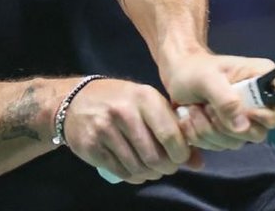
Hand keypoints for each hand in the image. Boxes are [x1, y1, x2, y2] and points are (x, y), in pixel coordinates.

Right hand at [61, 78, 202, 183]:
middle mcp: (124, 112)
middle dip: (165, 168)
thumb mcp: (148, 104)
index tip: (180, 158)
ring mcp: (105, 129)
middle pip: (155, 156)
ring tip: (151, 168)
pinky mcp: (91, 146)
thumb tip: (199, 163)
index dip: (180, 154)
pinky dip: (134, 176)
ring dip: (150, 174)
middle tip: (166, 166)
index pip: (170, 134)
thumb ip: (174, 129)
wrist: (76, 100)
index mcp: (144, 97)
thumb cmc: (121, 100)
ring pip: (138, 167)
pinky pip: (121, 172)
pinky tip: (136, 170)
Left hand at [160, 52, 274, 150]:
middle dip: (228, 126)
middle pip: (261, 131)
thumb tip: (243, 127)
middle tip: (208, 108)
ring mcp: (245, 118)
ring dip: (210, 131)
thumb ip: (226, 99)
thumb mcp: (207, 78)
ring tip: (194, 110)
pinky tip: (192, 119)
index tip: (244, 111)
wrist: (177, 74)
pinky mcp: (229, 131)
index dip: (269, 115)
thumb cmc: (193, 69)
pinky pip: (222, 146)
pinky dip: (203, 137)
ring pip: (238, 141)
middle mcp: (260, 101)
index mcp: (264, 79)